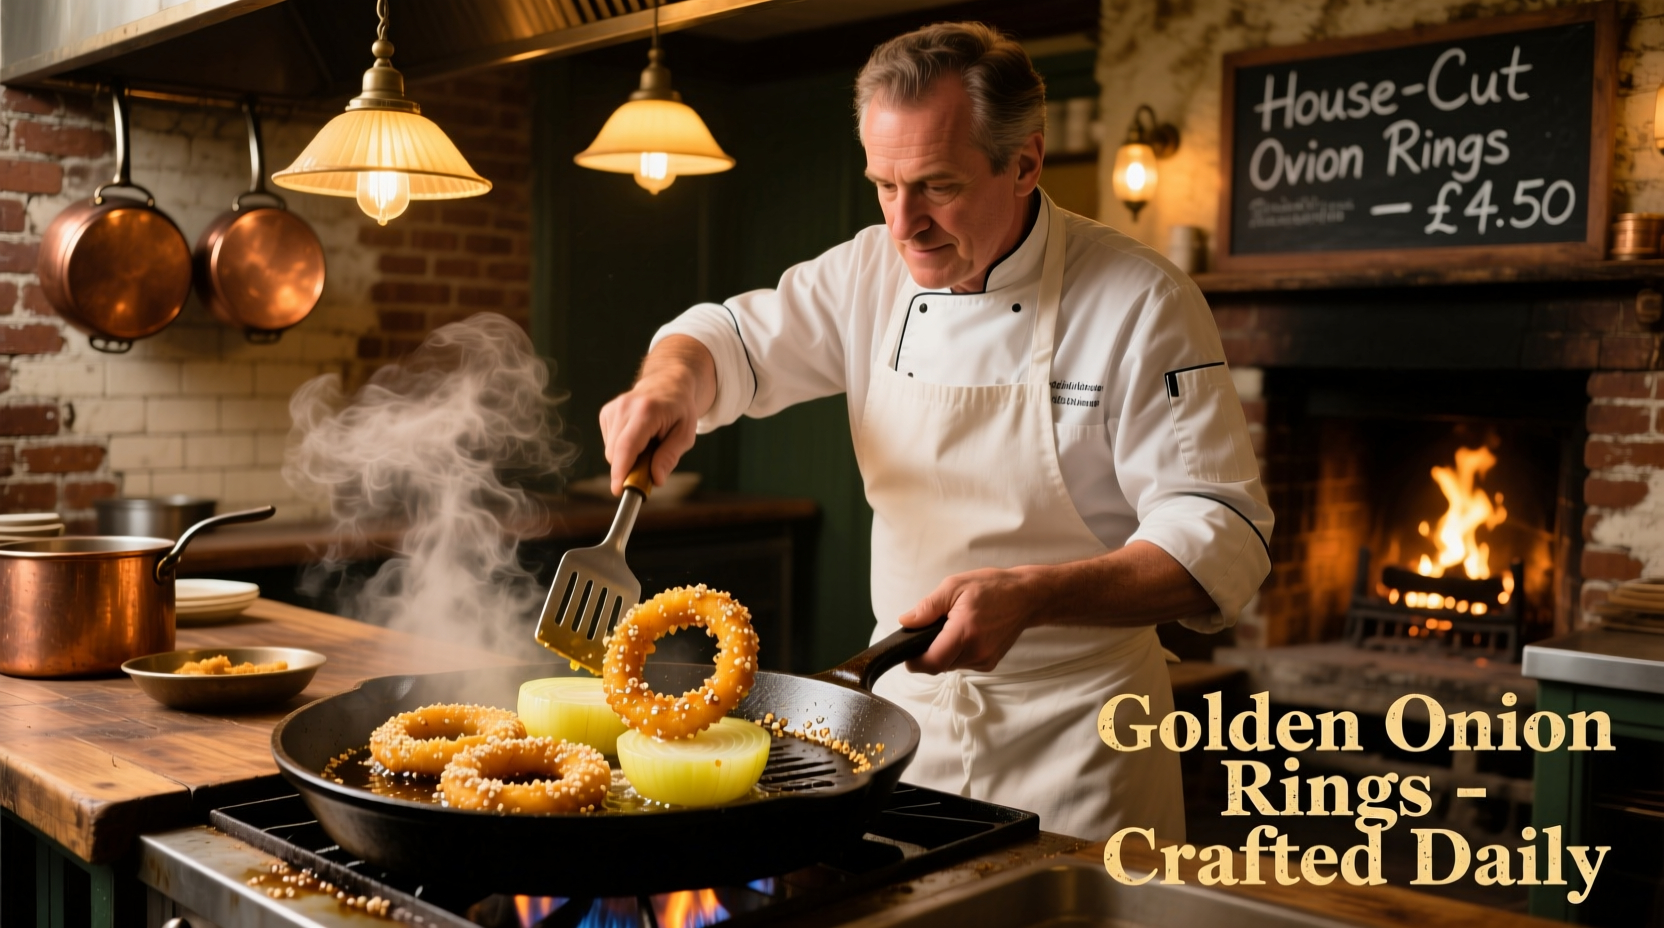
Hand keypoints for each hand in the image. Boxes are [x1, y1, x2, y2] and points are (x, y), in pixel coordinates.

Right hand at [598, 336, 716, 494]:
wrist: (667, 383)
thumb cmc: (679, 410)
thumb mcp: (685, 434)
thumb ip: (670, 457)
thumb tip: (656, 479)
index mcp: (646, 411)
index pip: (627, 446)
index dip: (620, 470)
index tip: (618, 490)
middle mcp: (624, 407)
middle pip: (616, 453)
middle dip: (630, 469)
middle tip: (651, 467)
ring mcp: (612, 409)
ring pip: (611, 451)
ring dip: (627, 458)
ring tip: (648, 444)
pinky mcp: (606, 413)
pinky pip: (609, 444)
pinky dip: (622, 448)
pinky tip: (637, 437)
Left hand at [897, 566, 1038, 672]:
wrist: (1026, 597)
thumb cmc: (992, 588)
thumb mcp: (954, 586)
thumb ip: (927, 607)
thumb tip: (906, 621)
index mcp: (965, 632)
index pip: (933, 662)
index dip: (915, 662)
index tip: (907, 652)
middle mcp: (977, 651)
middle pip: (939, 666)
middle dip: (928, 652)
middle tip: (931, 630)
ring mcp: (985, 660)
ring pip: (950, 666)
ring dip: (944, 652)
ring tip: (951, 628)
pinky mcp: (990, 663)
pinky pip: (963, 664)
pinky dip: (957, 653)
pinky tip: (964, 634)